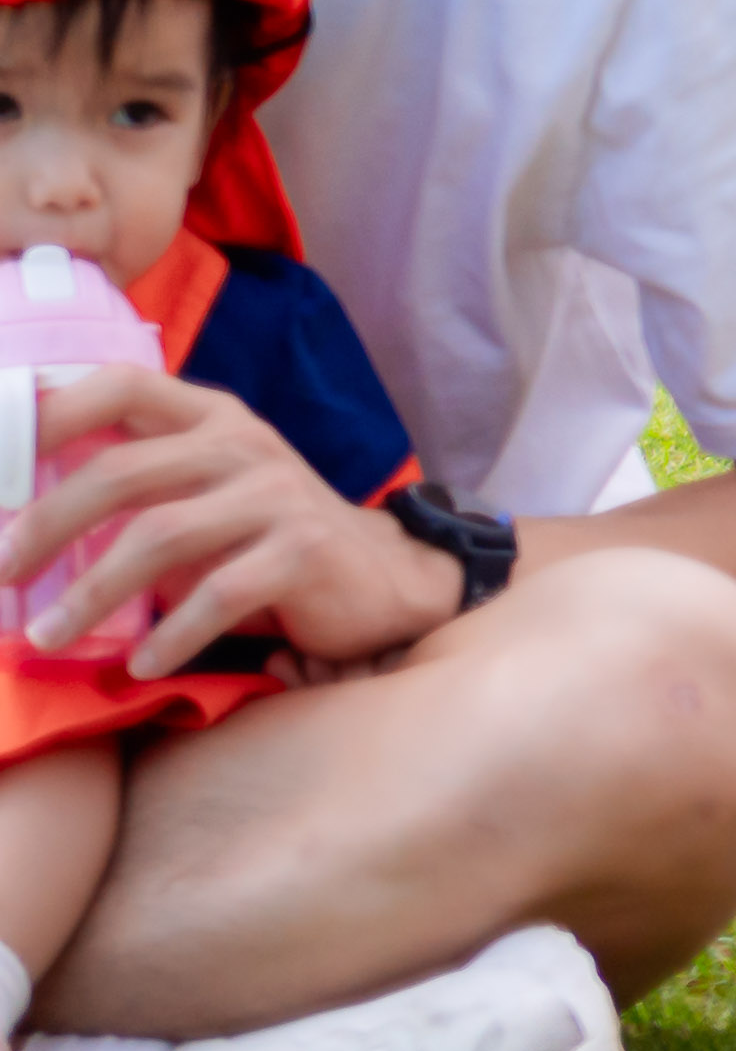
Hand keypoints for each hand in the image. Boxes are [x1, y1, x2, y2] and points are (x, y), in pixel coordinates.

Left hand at [6, 366, 461, 675]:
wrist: (381, 573)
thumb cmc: (264, 536)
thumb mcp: (203, 491)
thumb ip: (136, 484)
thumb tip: (17, 514)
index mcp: (212, 417)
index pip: (122, 384)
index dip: (52, 411)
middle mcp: (244, 443)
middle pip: (122, 470)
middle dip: (47, 526)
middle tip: (2, 572)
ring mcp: (278, 495)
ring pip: (159, 536)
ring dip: (91, 595)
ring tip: (47, 638)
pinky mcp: (305, 551)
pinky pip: (218, 595)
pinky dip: (170, 637)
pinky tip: (143, 665)